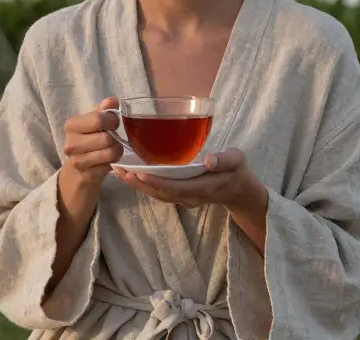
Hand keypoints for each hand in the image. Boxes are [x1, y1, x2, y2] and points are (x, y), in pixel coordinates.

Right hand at [61, 97, 123, 186]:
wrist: (78, 171)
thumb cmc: (88, 140)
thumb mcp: (94, 123)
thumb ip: (103, 110)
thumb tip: (112, 100)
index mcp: (72, 125)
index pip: (98, 120)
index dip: (112, 121)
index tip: (114, 124)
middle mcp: (70, 143)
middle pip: (106, 138)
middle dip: (116, 138)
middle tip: (114, 138)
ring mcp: (77, 160)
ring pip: (110, 152)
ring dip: (116, 151)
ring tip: (113, 149)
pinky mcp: (87, 174)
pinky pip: (109, 165)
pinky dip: (113, 162)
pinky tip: (108, 160)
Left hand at [113, 147, 265, 212]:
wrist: (240, 190)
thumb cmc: (238, 171)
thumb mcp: (238, 161)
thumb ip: (225, 160)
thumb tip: (210, 160)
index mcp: (204, 187)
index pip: (177, 187)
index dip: (157, 183)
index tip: (140, 174)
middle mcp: (191, 196)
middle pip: (162, 193)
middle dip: (140, 184)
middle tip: (120, 171)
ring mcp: (185, 198)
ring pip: (158, 195)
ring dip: (138, 186)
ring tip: (119, 172)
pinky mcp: (180, 196)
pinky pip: (160, 193)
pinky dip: (145, 185)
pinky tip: (132, 175)